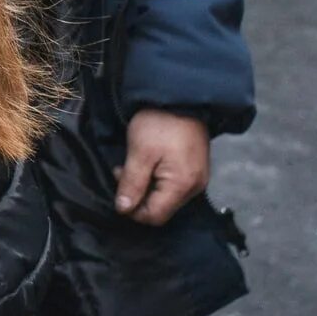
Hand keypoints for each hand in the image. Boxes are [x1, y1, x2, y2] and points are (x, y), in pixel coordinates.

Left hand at [115, 109, 211, 225]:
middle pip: (161, 208)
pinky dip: (156, 178)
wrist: (181, 99)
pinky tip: (147, 162)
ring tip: (133, 164)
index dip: (133, 210)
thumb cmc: (160, 124)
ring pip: (165, 197)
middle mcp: (194, 187)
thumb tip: (124, 209)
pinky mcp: (195, 169)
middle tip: (122, 171)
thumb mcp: (140, 153)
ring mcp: (197, 179)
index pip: (155, 216)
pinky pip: (173, 185)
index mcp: (182, 186)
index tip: (119, 187)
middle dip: (138, 195)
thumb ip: (132, 183)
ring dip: (145, 186)